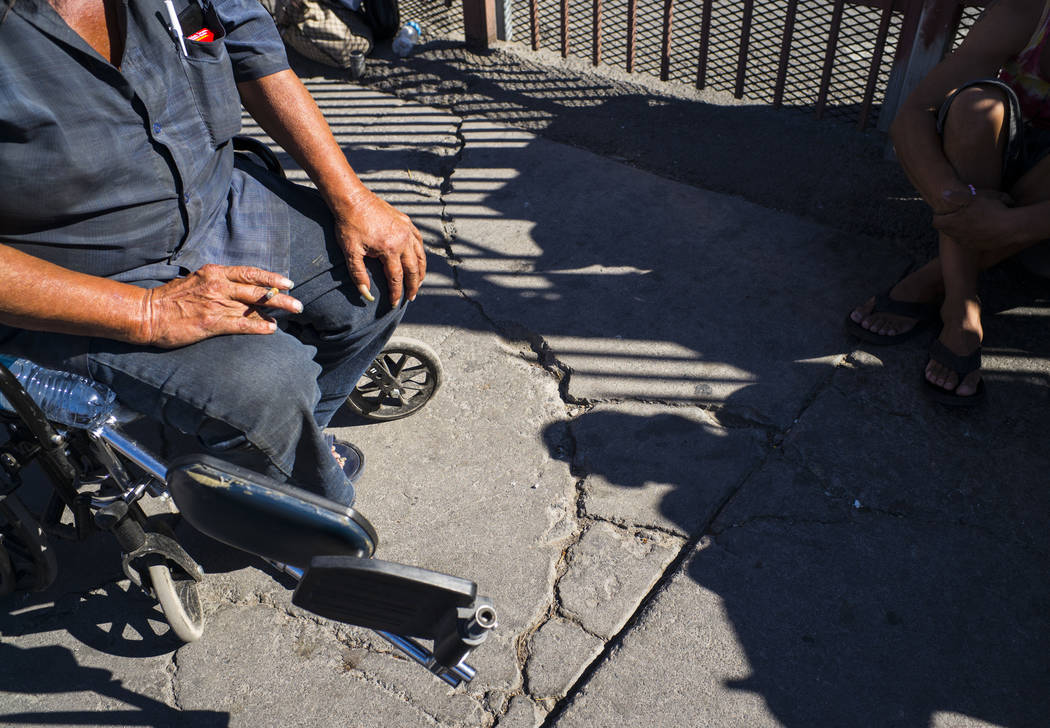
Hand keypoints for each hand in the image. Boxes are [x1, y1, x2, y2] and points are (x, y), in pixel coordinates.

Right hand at [137, 264, 301, 347]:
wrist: (147, 314)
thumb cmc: (171, 299)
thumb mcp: (196, 281)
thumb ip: (218, 282)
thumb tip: (240, 289)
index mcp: (214, 273)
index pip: (249, 273)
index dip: (271, 277)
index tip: (287, 282)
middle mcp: (218, 285)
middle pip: (257, 289)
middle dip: (281, 296)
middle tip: (298, 303)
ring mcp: (216, 304)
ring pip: (254, 305)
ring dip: (276, 310)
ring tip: (293, 312)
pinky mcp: (212, 323)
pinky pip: (242, 324)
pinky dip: (259, 327)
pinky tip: (271, 330)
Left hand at [336, 190, 425, 306]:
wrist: (352, 198)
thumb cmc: (349, 225)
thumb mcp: (350, 252)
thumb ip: (359, 276)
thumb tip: (367, 296)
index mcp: (390, 249)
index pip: (396, 278)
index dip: (396, 293)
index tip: (395, 304)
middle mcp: (403, 240)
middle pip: (413, 269)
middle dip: (413, 286)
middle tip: (411, 298)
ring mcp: (407, 230)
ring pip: (420, 255)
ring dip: (421, 271)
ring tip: (418, 283)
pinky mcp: (406, 222)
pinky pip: (418, 241)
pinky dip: (420, 253)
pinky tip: (419, 260)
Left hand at [932, 190, 1018, 249]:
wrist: (1010, 228)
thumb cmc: (992, 210)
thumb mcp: (974, 198)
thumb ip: (956, 196)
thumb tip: (943, 193)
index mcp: (952, 224)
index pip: (936, 222)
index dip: (939, 215)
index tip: (946, 210)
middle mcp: (956, 236)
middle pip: (945, 229)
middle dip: (948, 222)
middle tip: (957, 213)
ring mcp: (966, 243)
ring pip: (956, 236)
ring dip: (959, 229)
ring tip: (970, 220)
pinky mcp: (976, 247)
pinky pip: (967, 242)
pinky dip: (969, 235)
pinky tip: (979, 227)